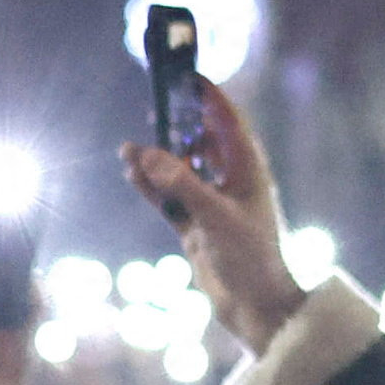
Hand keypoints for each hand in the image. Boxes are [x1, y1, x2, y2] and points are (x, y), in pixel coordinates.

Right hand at [126, 74, 308, 355]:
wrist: (255, 307)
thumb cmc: (252, 258)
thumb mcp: (217, 217)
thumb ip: (182, 185)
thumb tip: (148, 154)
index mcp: (249, 170)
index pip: (228, 122)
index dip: (209, 98)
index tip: (187, 76)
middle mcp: (230, 182)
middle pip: (199, 142)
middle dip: (177, 126)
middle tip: (153, 105)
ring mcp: (210, 204)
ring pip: (178, 171)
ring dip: (156, 160)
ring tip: (128, 149)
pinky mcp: (194, 227)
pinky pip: (167, 199)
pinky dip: (151, 187)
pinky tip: (132, 173)